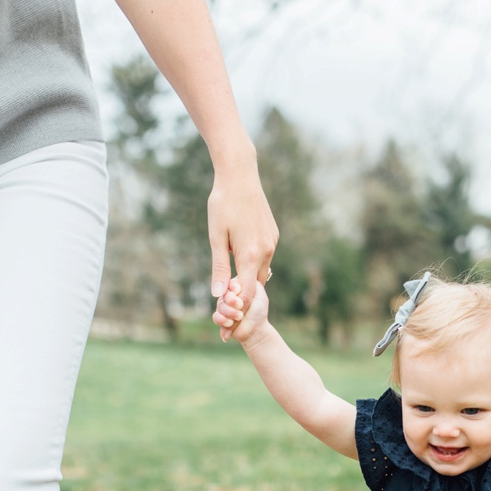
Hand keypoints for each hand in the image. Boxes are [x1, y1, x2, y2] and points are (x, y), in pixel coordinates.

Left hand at [206, 153, 277, 302]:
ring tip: (231, 278)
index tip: (226, 316)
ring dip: (248, 277)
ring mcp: (272, 242)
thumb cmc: (222, 204)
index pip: (248, 293)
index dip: (237, 307)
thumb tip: (217, 295)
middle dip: (242, 294)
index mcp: (251, 254)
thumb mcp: (216, 237)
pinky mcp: (273, 235)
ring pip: (262, 271)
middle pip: (257, 285)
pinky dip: (253, 262)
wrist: (240, 175)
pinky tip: (240, 255)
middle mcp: (266, 250)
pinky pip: (265, 257)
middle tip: (225, 301)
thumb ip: (219, 267)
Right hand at [212, 275, 268, 342]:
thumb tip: (236, 283)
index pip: (230, 282)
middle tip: (240, 306)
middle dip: (231, 300)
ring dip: (229, 312)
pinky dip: (222, 320)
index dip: (233, 287)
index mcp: (238, 286)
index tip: (238, 291)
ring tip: (240, 317)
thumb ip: (249, 285)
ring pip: (220, 305)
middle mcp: (229, 295)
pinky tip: (230, 323)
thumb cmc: (259, 310)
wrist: (257, 329)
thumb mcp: (259, 294)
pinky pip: (216, 316)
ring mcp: (224, 306)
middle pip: (223, 294)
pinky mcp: (221, 317)